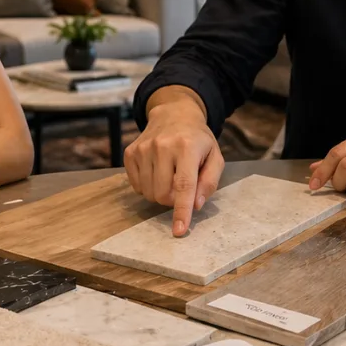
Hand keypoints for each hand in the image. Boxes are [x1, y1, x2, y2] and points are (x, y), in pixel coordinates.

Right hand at [124, 99, 224, 236]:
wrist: (174, 114)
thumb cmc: (198, 140)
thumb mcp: (214, 157)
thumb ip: (209, 182)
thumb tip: (195, 205)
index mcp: (187, 147)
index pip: (184, 185)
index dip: (181, 210)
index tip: (179, 230)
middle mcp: (162, 146)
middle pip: (163, 194)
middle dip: (173, 199)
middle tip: (181, 187)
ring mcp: (143, 148)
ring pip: (148, 193)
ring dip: (160, 193)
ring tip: (170, 176)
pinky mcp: (130, 152)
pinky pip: (136, 186)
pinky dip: (148, 186)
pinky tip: (157, 172)